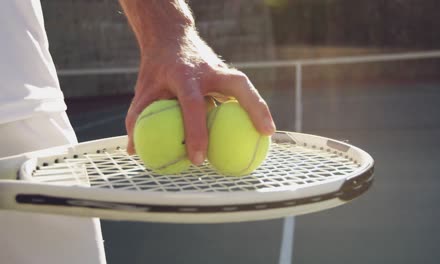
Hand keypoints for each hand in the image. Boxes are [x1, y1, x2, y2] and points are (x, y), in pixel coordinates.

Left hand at [125, 34, 275, 165]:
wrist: (171, 38)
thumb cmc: (156, 68)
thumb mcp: (143, 90)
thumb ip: (137, 118)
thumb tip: (133, 150)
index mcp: (185, 75)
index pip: (193, 105)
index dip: (196, 132)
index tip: (198, 159)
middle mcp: (208, 70)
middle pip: (238, 84)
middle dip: (253, 107)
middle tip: (264, 134)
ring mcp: (220, 70)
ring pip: (245, 86)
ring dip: (260, 107)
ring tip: (269, 134)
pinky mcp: (226, 73)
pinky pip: (241, 92)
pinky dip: (251, 107)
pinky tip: (255, 128)